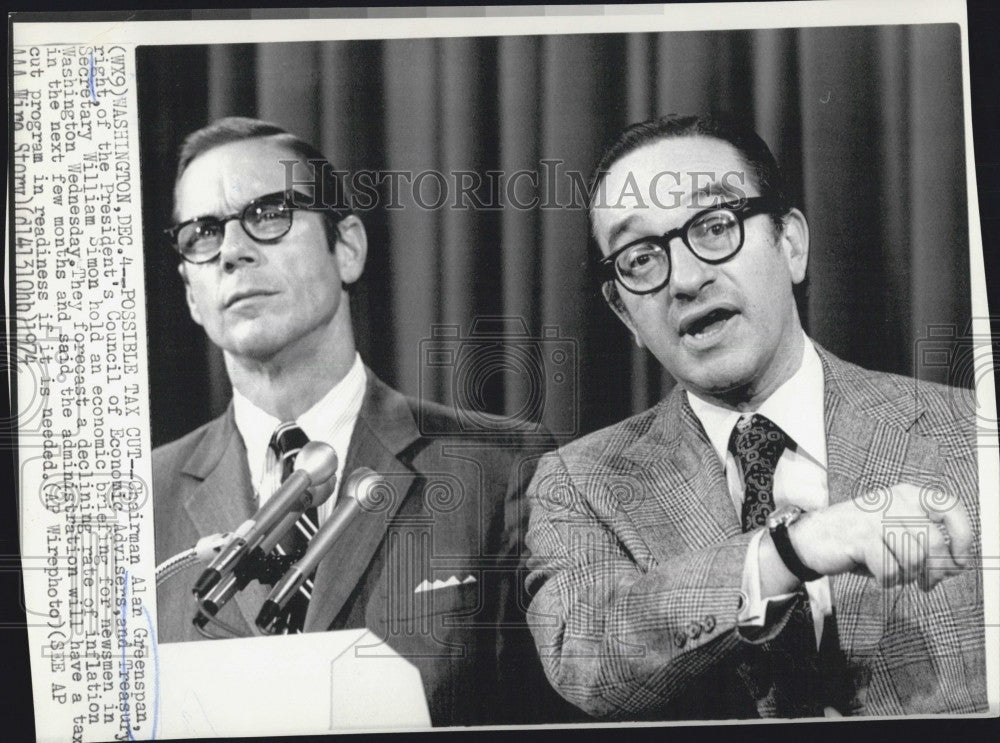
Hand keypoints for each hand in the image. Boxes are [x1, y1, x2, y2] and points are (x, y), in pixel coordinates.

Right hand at [790, 483, 971, 590]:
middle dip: (934, 571)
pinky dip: (887, 581)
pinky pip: (892, 570)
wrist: (811, 538)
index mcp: (907, 495)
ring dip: (907, 577)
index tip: (958, 559)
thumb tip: (955, 565)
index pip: (949, 507)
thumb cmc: (858, 539)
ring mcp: (877, 517)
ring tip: (893, 575)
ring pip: (915, 559)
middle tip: (926, 583)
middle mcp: (895, 501)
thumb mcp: (895, 532)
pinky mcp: (862, 537)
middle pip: (935, 543)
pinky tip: (877, 575)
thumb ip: (925, 541)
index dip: (963, 535)